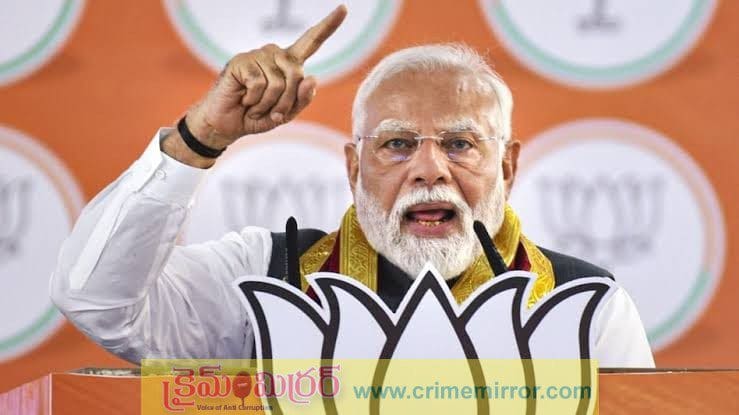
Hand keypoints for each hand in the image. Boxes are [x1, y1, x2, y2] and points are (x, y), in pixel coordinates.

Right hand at [185, 5, 347, 149]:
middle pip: (298, 76)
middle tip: (270, 112)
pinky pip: (259, 84)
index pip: (312, 41)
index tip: (344, 8)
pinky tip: (244, 100)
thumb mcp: (286, 113)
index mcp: (289, 63)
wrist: (227, 125)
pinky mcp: (242, 61)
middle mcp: (275, 54)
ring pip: (278, 84)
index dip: (328, 25)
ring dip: (268, 104)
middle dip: (287, 102)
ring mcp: (258, 55)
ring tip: (255, 106)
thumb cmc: (258, 116)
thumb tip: (312, 77)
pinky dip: (254, 101)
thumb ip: (303, 99)